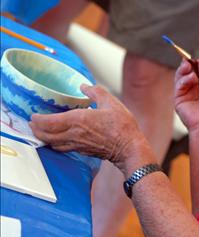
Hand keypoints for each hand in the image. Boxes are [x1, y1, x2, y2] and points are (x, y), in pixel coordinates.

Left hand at [29, 85, 148, 169]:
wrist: (128, 147)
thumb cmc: (121, 125)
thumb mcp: (111, 102)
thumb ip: (96, 92)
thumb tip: (84, 86)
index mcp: (78, 120)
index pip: (48, 122)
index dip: (37, 119)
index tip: (33, 115)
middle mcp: (73, 134)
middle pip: (45, 134)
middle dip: (36, 129)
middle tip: (32, 123)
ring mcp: (76, 144)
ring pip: (52, 143)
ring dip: (43, 137)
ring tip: (40, 131)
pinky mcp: (82, 151)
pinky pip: (61, 148)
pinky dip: (54, 143)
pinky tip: (57, 140)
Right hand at [174, 59, 198, 132]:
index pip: (198, 73)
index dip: (196, 66)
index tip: (194, 58)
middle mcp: (196, 92)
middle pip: (188, 74)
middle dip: (188, 66)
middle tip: (188, 60)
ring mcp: (187, 96)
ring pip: (181, 79)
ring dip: (184, 70)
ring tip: (188, 67)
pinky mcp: (179, 100)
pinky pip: (179, 86)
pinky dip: (183, 79)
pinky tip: (190, 78)